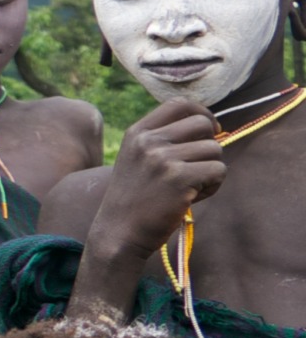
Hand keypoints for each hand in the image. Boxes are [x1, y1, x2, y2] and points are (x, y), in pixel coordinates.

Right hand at [88, 100, 224, 262]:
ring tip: (192, 187)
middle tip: (200, 165)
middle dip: (210, 143)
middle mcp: (149, 141)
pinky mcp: (180, 178)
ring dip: (211, 169)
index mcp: (137, 133)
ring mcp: (163, 159)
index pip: (178, 105)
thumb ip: (163, 140)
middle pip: (202, 124)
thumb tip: (210, 127)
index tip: (209, 130)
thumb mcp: (137, 159)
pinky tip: (192, 198)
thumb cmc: (134, 199)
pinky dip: (213, 186)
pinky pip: (218, 170)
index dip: (202, 113)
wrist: (118, 232)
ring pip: (215, 149)